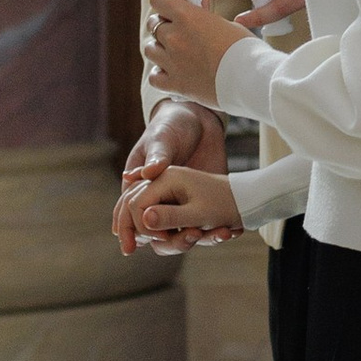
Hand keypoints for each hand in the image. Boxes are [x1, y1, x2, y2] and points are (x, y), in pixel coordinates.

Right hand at [114, 100, 224, 257]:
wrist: (202, 120)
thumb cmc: (173, 126)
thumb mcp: (164, 141)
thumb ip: (157, 159)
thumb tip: (142, 175)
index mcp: (141, 185)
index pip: (130, 214)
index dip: (135, 230)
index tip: (156, 237)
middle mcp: (158, 199)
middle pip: (156, 232)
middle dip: (173, 240)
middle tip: (193, 236)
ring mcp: (179, 204)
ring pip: (180, 235)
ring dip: (199, 238)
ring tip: (221, 232)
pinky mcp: (198, 206)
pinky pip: (202, 228)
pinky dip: (215, 233)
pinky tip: (231, 231)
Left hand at [145, 0, 250, 105]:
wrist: (252, 79)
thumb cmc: (245, 49)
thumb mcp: (227, 24)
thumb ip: (205, 16)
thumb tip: (198, 7)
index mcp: (188, 16)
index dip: (163, 0)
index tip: (168, 4)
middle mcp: (175, 37)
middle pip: (153, 24)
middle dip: (162, 25)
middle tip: (175, 29)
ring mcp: (173, 62)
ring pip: (150, 49)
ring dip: (159, 48)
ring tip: (172, 52)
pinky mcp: (176, 84)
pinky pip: (154, 76)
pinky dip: (160, 73)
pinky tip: (172, 72)